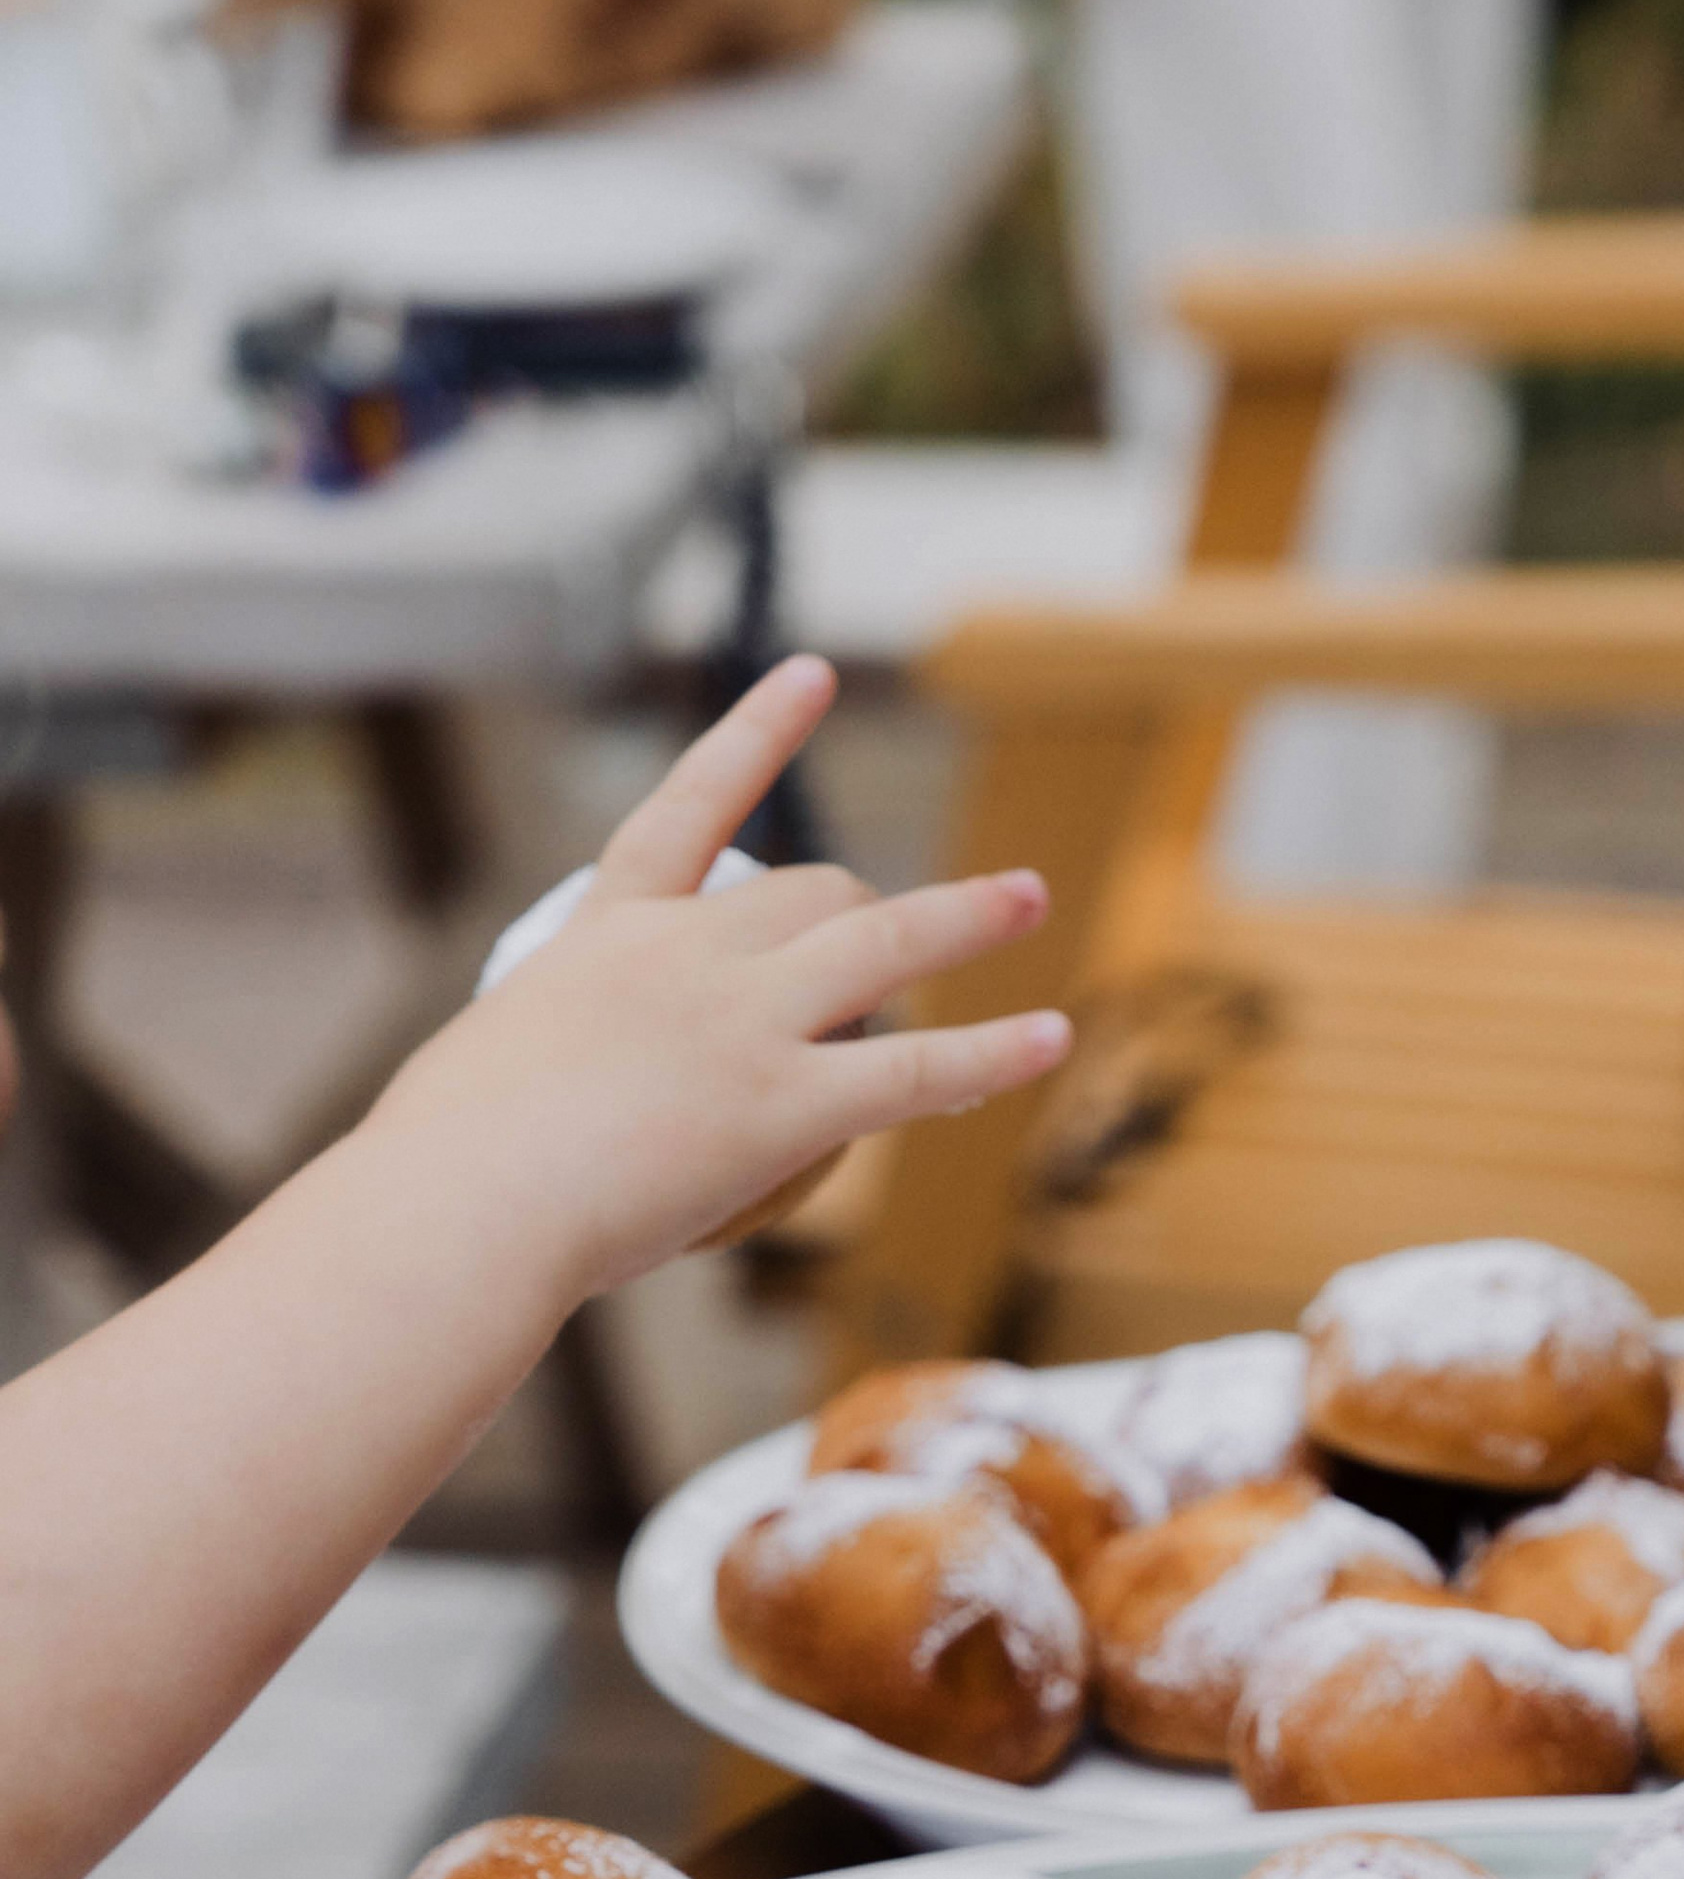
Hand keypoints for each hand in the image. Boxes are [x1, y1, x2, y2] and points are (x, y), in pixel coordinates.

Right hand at [362, 658, 1070, 1301]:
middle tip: (911, 936)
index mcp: (605, 934)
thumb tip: (521, 1108)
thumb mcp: (478, 1077)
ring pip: (886, 943)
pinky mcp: (784, 1105)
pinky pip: (916, 1071)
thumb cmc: (437, 1165)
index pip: (690, 807)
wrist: (457, 1204)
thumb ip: (535, 1067)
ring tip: (1031, 895)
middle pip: (812, 893)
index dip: (759, 736)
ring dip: (969, 915)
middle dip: (870, 908)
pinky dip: (994, 1053)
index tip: (812, 674)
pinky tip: (1051, 1036)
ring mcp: (741, 1021)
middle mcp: (685, 953)